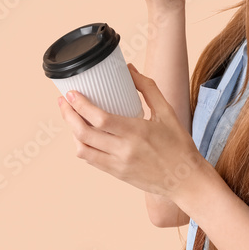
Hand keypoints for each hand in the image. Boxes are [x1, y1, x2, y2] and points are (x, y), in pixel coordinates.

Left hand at [57, 62, 207, 198]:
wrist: (185, 180)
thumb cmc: (179, 144)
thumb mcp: (167, 112)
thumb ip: (148, 88)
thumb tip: (130, 69)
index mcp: (136, 132)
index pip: (100, 118)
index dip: (81, 106)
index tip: (71, 94)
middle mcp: (124, 150)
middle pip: (84, 133)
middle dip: (68, 115)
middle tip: (63, 102)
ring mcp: (118, 165)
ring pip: (83, 150)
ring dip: (72, 132)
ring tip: (71, 117)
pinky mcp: (116, 174)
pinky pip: (91, 160)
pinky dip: (82, 146)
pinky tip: (82, 135)